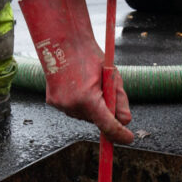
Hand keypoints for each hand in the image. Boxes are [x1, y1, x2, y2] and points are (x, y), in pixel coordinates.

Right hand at [19, 0, 132, 143]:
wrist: (63, 42)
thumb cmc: (89, 56)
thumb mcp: (112, 76)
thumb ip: (119, 100)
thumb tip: (125, 121)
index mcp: (88, 98)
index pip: (107, 125)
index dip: (120, 134)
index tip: (129, 139)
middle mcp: (72, 105)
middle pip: (96, 120)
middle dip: (104, 111)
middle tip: (104, 90)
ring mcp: (60, 105)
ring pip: (84, 116)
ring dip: (91, 107)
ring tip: (88, 83)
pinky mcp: (53, 102)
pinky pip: (72, 109)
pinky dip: (78, 103)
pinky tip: (77, 86)